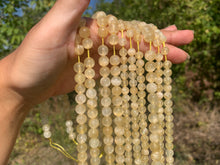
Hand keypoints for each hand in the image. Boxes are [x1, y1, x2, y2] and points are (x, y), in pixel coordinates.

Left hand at [1, 0, 193, 106]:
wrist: (21, 83)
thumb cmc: (32, 57)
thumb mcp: (51, 28)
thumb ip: (73, 4)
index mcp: (92, 27)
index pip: (128, 32)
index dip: (151, 38)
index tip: (173, 43)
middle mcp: (97, 39)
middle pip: (135, 40)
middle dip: (161, 42)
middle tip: (186, 44)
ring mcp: (96, 55)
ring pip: (130, 53)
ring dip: (152, 54)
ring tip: (175, 57)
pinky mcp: (93, 70)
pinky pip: (119, 67)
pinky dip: (134, 65)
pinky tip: (146, 66)